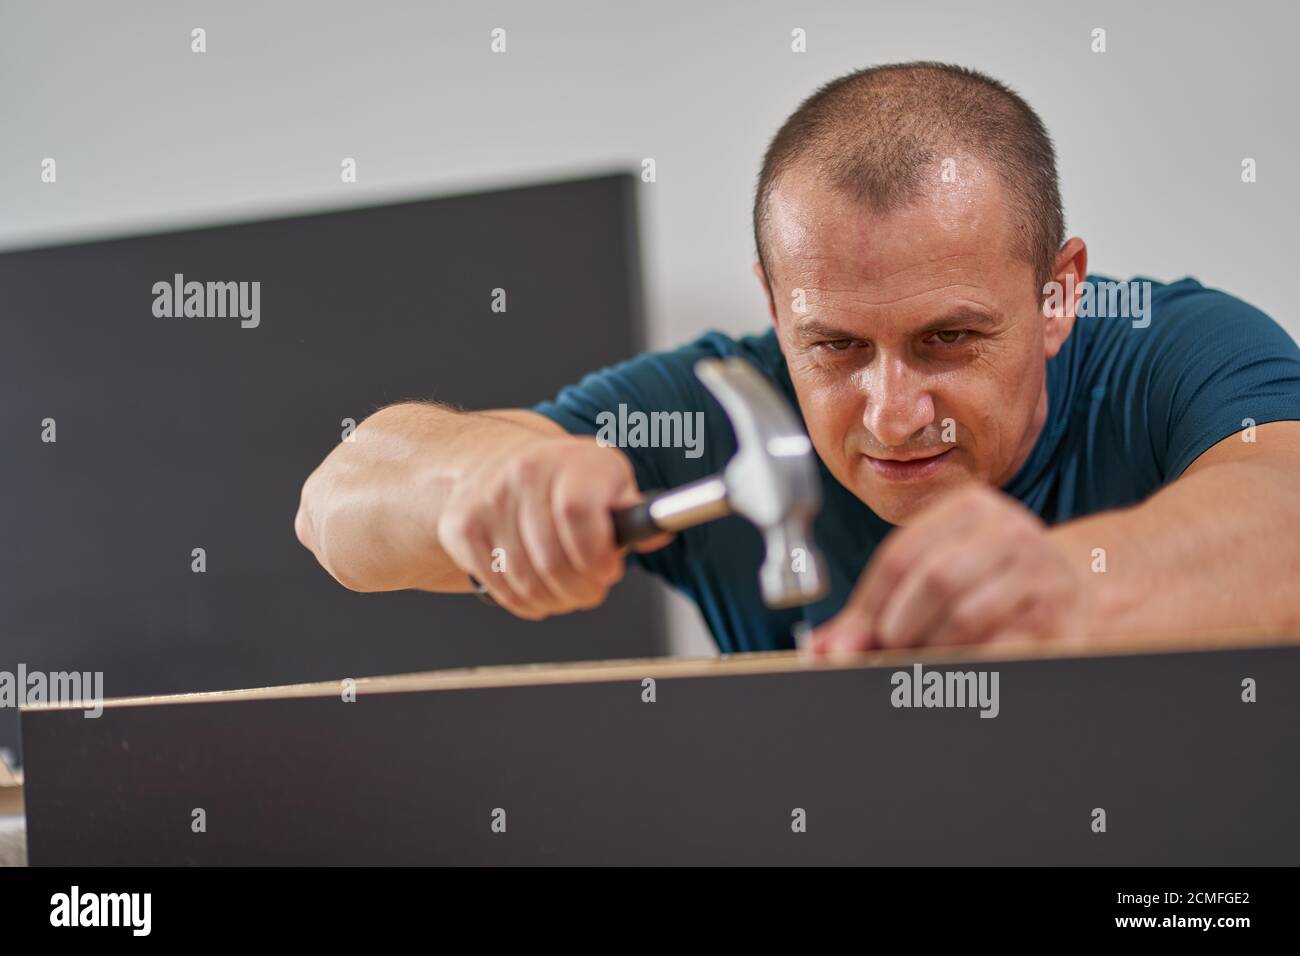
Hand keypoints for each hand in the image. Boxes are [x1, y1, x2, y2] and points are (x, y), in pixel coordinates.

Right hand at [437, 436, 670, 619]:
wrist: (493, 462)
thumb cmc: (564, 480)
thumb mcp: (608, 481)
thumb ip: (634, 510)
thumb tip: (659, 531)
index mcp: (570, 459)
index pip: (578, 513)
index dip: (596, 554)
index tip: (609, 570)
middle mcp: (524, 473)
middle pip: (554, 559)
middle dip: (582, 589)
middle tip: (592, 589)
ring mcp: (487, 502)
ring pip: (527, 582)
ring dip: (556, 600)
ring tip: (567, 590)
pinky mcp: (461, 529)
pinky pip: (501, 589)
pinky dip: (526, 602)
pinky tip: (537, 587)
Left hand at [810, 483, 1090, 653]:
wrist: (1073, 588)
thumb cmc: (987, 582)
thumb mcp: (934, 573)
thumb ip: (875, 610)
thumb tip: (824, 650)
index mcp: (969, 508)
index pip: (900, 556)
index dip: (866, 608)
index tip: (843, 648)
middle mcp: (1010, 530)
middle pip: (935, 581)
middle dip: (899, 629)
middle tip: (889, 655)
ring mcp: (1041, 571)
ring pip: (968, 616)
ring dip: (933, 652)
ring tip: (925, 663)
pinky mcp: (1062, 616)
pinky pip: (1003, 649)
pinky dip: (970, 668)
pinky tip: (959, 674)